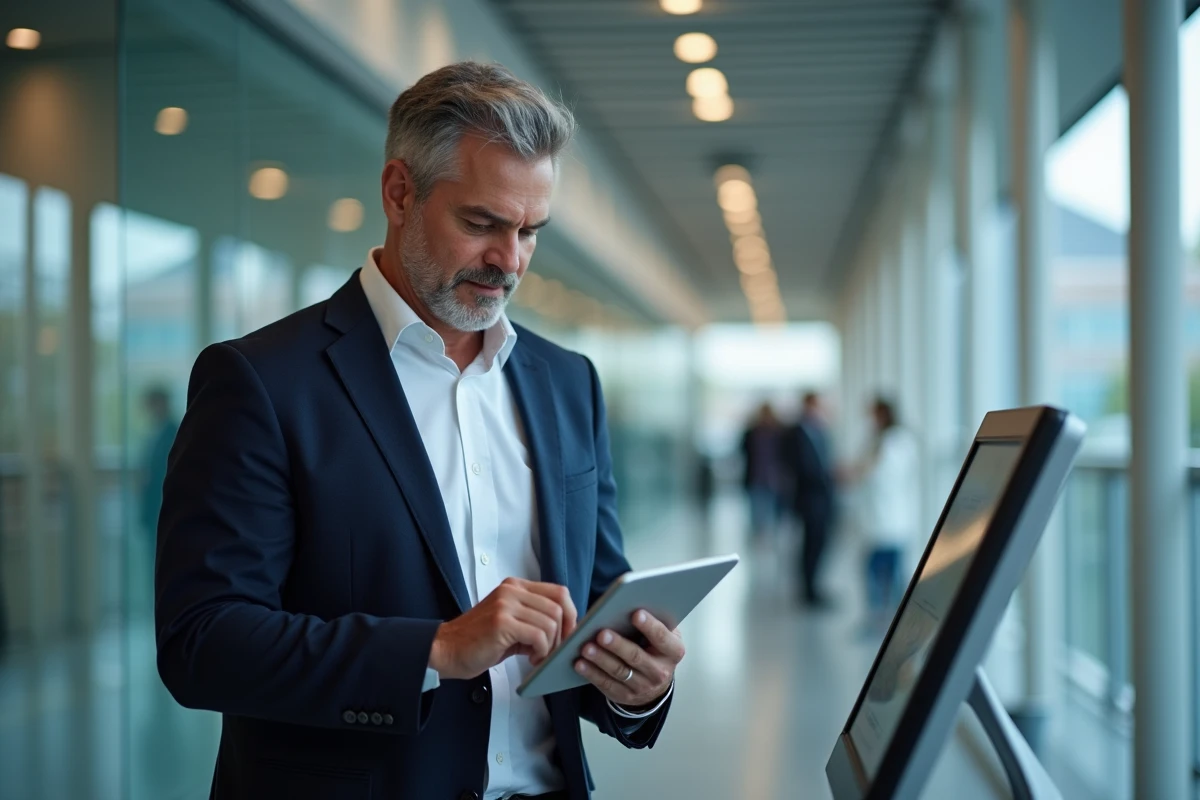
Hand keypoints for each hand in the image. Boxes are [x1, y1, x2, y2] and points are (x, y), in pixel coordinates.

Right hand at [429, 578, 576, 680]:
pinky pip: (538, 635)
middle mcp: (512, 590)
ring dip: (551, 646)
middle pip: (559, 606)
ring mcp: (506, 604)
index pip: (559, 592)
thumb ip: (535, 619)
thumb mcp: (512, 622)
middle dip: (563, 633)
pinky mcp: (502, 622)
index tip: (567, 635)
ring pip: (550, 622)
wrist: (447, 650)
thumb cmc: (480, 641)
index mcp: (516, 586)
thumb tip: (567, 629)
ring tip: (538, 657)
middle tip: (553, 651)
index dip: (570, 614)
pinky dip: (541, 651)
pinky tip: (530, 659)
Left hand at [574, 610, 683, 707]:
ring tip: (586, 647)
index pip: (662, 638)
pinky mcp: (624, 695)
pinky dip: (591, 673)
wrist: (655, 682)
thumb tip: (630, 602)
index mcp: (673, 651)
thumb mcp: (664, 633)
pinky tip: (580, 663)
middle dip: (618, 645)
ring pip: (619, 671)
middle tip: (602, 633)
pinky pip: (606, 684)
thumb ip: (655, 620)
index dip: (650, 626)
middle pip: (636, 657)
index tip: (635, 613)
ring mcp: (642, 686)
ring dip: (601, 659)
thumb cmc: (655, 646)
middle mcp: (660, 672)